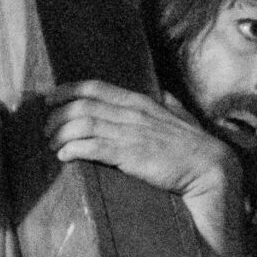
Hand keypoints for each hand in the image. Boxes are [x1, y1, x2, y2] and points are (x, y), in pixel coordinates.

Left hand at [45, 82, 239, 208]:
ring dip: (61, 134)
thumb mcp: (180, 117)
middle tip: (47, 129)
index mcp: (141, 102)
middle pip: (82, 105)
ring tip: (52, 145)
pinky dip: (73, 150)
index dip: (68, 90)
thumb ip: (169, 104)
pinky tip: (64, 157)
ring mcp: (131, 133)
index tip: (50, 98)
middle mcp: (132, 113)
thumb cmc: (194, 147)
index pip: (96, 88)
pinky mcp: (130, 155)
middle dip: (58, 116)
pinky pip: (92, 147)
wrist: (210, 169)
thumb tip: (165, 93)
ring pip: (83, 125)